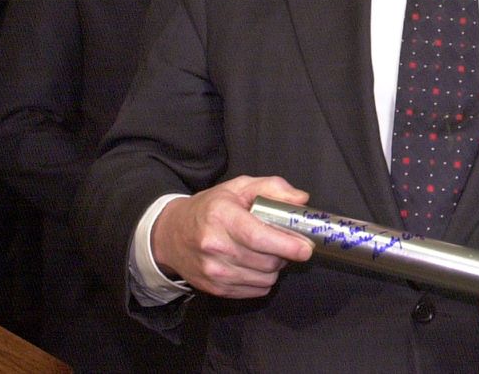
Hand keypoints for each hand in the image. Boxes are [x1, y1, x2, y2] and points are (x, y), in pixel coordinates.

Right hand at [151, 175, 313, 298]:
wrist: (171, 235)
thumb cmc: (211, 208)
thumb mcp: (238, 187)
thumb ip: (272, 188)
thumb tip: (301, 200)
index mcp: (221, 216)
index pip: (258, 236)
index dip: (286, 244)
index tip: (306, 248)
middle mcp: (215, 247)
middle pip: (266, 260)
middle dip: (285, 253)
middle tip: (285, 242)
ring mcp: (213, 271)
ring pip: (264, 278)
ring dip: (275, 267)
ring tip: (267, 252)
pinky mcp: (215, 289)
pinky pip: (255, 291)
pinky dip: (263, 279)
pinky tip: (255, 264)